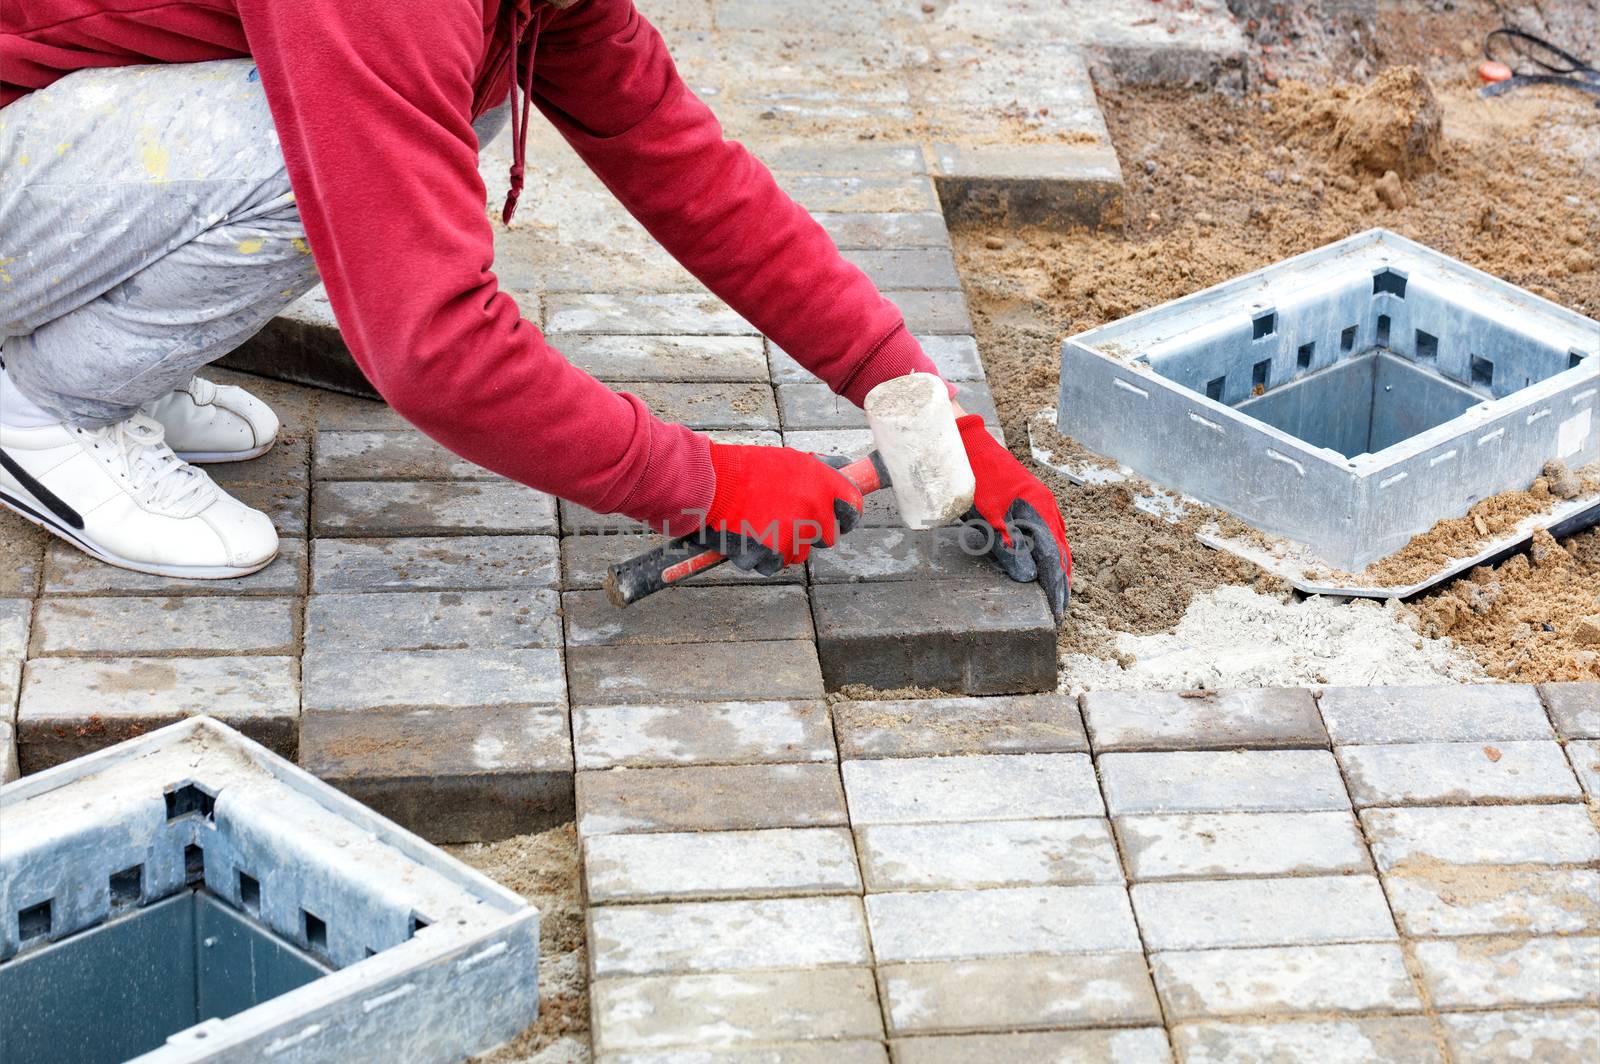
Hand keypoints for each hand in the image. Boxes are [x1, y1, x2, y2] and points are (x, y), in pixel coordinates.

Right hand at [694, 442, 864, 574]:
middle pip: (827, 537)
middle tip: (786, 520)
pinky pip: (775, 564)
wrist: (711, 482)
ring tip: (759, 525)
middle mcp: (815, 509)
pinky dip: (761, 557)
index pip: (853, 508)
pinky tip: (748, 537)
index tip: (837, 517)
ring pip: (799, 553)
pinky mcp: (774, 553)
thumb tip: (843, 467)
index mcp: (823, 483)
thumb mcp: (789, 460)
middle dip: (810, 532)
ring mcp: (796, 533)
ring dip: (783, 545)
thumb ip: (819, 472)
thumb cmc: (746, 469)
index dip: (845, 515)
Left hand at [957, 414, 1071, 622]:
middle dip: (1061, 580)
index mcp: (1040, 511)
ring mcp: (1044, 502)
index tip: (1057, 607)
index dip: (1055, 584)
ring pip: (1058, 541)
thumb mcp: (989, 519)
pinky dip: (1054, 551)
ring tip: (1059, 591)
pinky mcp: (1036, 500)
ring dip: (1059, 567)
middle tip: (1061, 607)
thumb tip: (1029, 577)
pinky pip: (1052, 531)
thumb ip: (1009, 548)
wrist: (973, 448)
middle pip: (1061, 551)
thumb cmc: (978, 483)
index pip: (1053, 556)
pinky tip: (1051, 561)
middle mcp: (1048, 507)